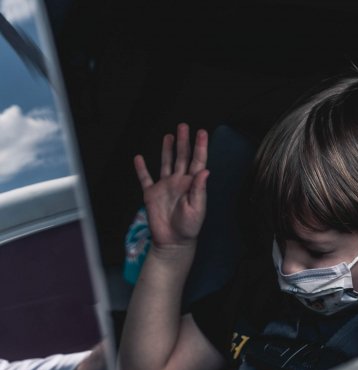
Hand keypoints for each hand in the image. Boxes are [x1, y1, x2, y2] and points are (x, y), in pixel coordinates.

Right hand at [134, 123, 208, 250]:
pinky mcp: (151, 194)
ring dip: (167, 149)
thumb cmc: (189, 228)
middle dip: (184, 141)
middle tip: (184, 126)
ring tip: (169, 135)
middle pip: (182, 157)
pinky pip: (145, 178)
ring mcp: (165, 187)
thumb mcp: (197, 209)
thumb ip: (199, 189)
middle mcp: (179, 182)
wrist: (173, 242)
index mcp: (192, 184)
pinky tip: (139, 158)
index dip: (200, 146)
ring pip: (166, 163)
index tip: (202, 132)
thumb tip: (205, 170)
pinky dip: (141, 169)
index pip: (197, 161)